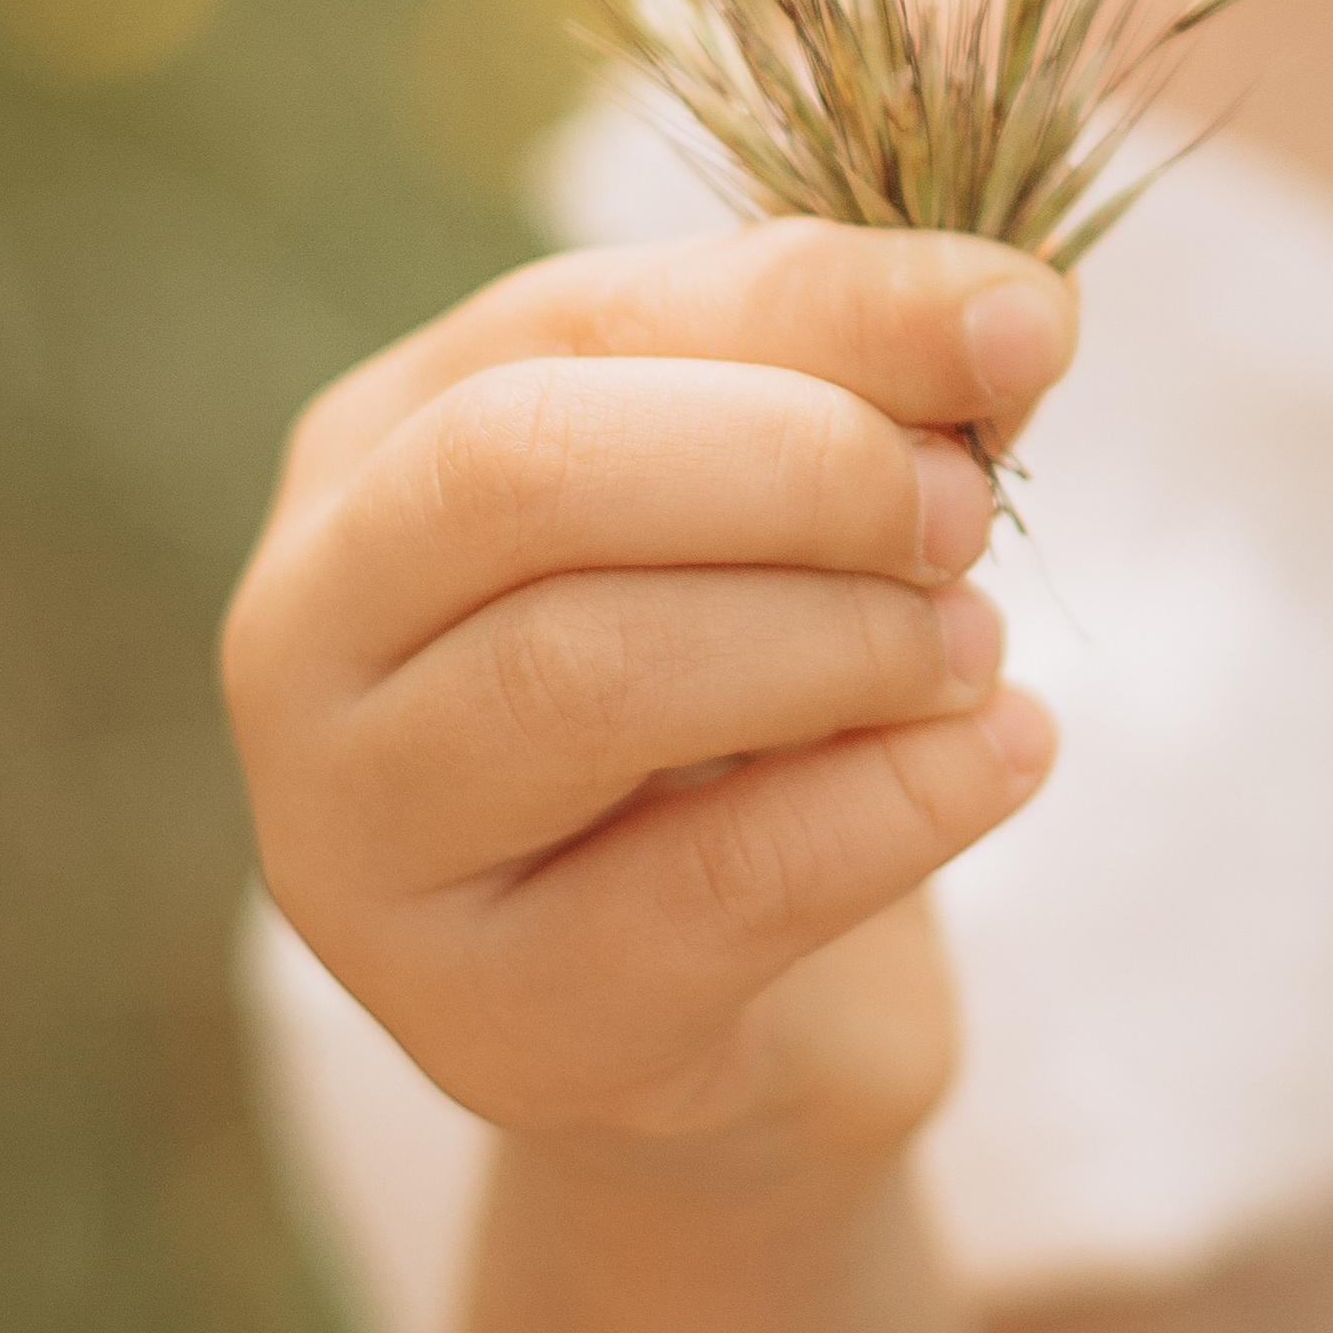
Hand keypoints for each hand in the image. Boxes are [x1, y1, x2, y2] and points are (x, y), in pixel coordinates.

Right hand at [222, 224, 1072, 1219]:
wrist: (752, 1018)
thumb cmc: (761, 708)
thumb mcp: (802, 516)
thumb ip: (875, 395)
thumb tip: (1013, 311)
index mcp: (373, 451)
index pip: (581, 323)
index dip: (823, 308)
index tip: (1025, 320)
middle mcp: (307, 633)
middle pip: (525, 475)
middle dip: (798, 467)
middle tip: (969, 513)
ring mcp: (359, 846)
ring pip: (588, 674)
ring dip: (844, 639)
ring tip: (980, 650)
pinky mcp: (486, 1024)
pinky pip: (708, 887)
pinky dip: (897, 802)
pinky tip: (1006, 755)